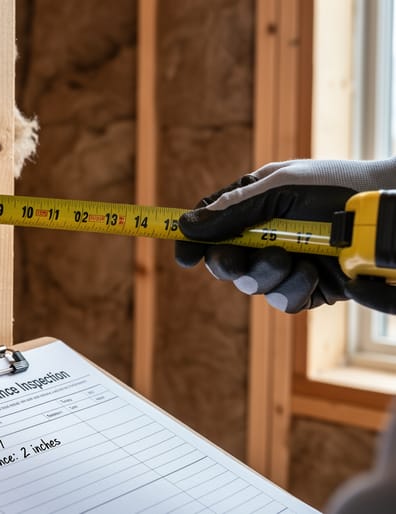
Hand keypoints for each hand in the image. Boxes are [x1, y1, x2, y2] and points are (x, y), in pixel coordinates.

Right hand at [174, 158, 395, 312]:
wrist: (382, 214)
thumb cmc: (337, 187)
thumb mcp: (280, 187)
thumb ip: (233, 209)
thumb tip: (187, 224)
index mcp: (252, 207)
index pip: (210, 227)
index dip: (193, 243)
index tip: (184, 258)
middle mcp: (264, 238)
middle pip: (225, 263)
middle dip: (231, 265)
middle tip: (243, 259)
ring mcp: (285, 265)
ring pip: (252, 286)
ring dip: (267, 275)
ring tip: (292, 259)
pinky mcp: (308, 289)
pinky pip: (283, 302)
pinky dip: (294, 290)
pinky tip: (312, 273)